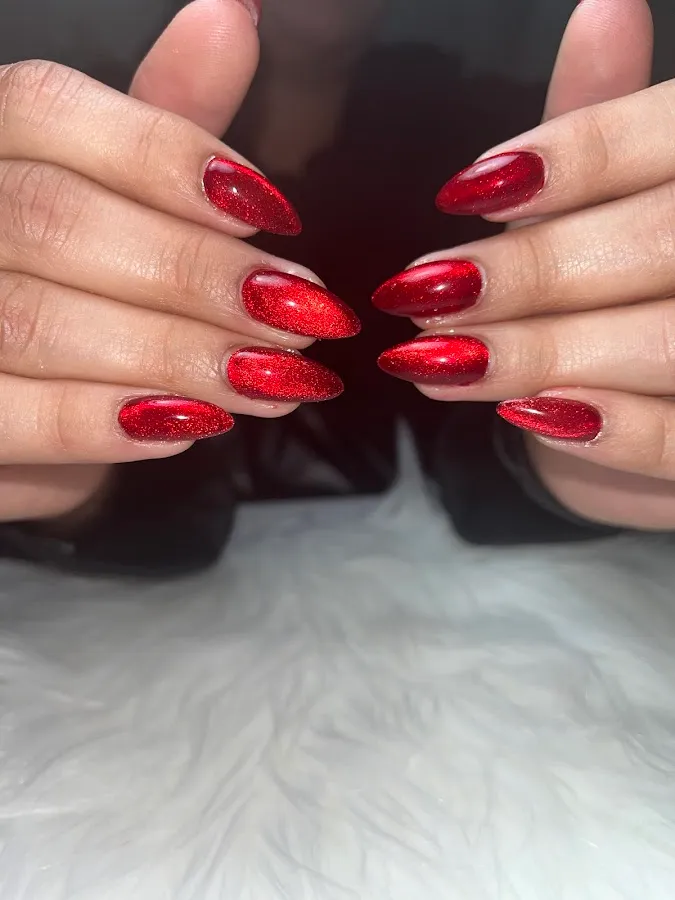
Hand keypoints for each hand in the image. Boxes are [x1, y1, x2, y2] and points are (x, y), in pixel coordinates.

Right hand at [0, 0, 358, 523]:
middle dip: (194, 273)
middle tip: (297, 314)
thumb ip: (163, 123)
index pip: (48, 110)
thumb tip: (232, 18)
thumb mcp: (115, 205)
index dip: (165, 155)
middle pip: (53, 219)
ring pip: (36, 319)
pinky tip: (190, 425)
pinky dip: (104, 425)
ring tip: (272, 376)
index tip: (272, 212)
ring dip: (176, 354)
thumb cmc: (69, 296)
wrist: (11, 409)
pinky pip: (10, 418)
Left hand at [373, 0, 674, 530]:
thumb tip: (604, 9)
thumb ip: (604, 119)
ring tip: (437, 356)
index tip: (467, 192)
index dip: (576, 159)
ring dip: (541, 350)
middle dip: (533, 270)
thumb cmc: (629, 280)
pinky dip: (603, 429)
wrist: (654, 398)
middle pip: (664, 242)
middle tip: (427, 292)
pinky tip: (525, 412)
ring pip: (667, 341)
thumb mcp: (618, 194)